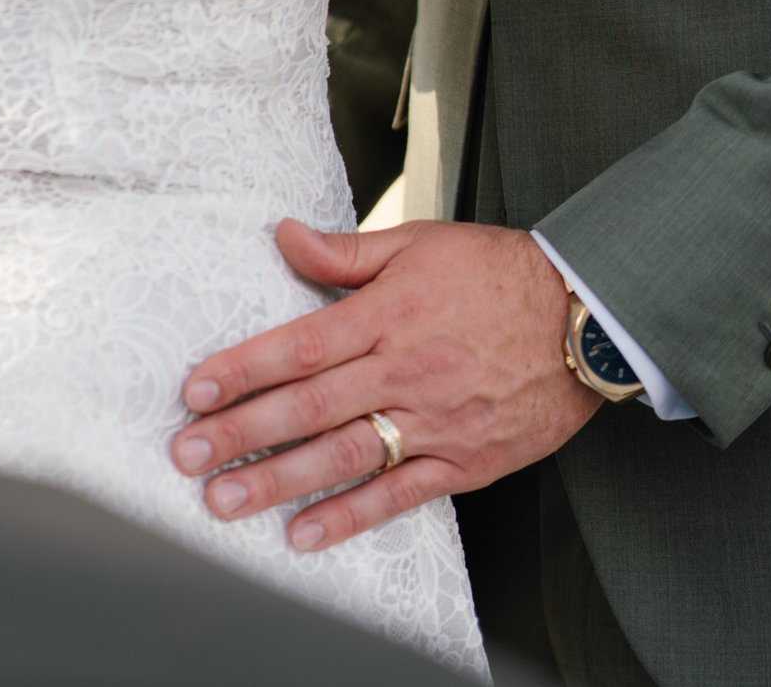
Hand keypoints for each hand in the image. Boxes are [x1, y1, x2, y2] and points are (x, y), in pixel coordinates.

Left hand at [168, 218, 595, 554]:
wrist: (582, 318)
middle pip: (310, 407)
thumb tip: (283, 235)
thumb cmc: (496, 272)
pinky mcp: (463, 461)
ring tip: (226, 500)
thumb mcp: (420, 243)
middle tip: (188, 455)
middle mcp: (404, 370)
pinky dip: (351, 517)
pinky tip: (306, 535)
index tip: (195, 391)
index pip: (300, 345)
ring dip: (280, 481)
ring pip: (345, 456)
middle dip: (243, 432)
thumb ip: (346, 251)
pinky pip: (399, 495)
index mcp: (388, 314)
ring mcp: (434, 420)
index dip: (243, 369)